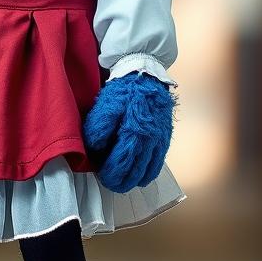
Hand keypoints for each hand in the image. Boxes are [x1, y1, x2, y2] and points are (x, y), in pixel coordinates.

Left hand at [82, 74, 174, 192]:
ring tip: (126, 183)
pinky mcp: (165, 136)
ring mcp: (160, 139)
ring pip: (149, 169)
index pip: (122, 162)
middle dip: (123, 181)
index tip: (104, 178)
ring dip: (136, 179)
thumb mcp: (105, 105)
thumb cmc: (124, 91)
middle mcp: (150, 139)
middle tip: (113, 185)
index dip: (112, 174)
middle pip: (136, 170)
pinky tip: (142, 176)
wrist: (146, 74)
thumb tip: (96, 150)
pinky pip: (159, 161)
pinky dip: (150, 172)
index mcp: (134, 132)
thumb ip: (99, 128)